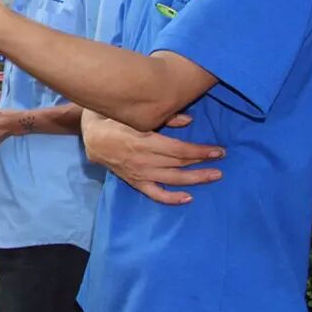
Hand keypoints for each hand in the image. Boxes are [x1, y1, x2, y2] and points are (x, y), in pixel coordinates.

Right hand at [82, 113, 224, 204]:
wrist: (90, 138)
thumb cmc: (112, 120)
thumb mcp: (132, 112)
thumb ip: (161, 117)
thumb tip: (188, 121)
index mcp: (144, 141)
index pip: (179, 150)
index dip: (200, 151)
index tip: (217, 150)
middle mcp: (144, 160)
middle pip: (179, 164)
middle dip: (202, 162)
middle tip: (221, 160)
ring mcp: (139, 173)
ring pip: (172, 179)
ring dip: (195, 179)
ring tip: (214, 176)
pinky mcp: (135, 181)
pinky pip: (155, 194)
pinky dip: (171, 198)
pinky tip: (188, 198)